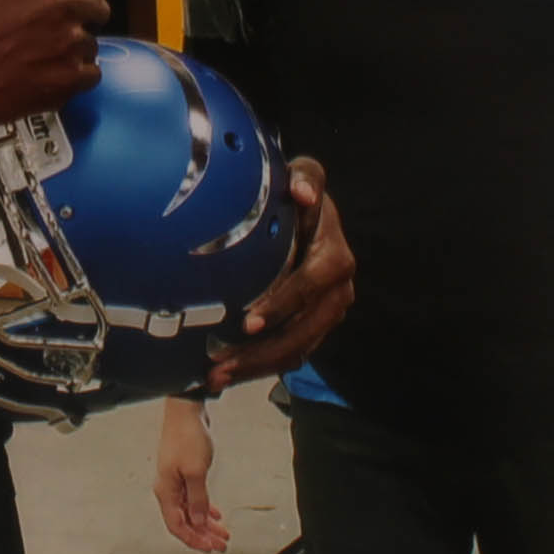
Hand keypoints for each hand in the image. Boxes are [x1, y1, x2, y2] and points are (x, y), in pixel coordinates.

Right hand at [0, 0, 110, 129]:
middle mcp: (63, 6)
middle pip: (100, 11)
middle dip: (82, 22)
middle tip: (55, 35)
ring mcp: (68, 44)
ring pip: (91, 47)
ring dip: (73, 54)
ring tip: (39, 61)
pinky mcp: (66, 81)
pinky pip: (89, 77)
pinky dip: (72, 81)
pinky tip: (44, 79)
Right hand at [153, 396, 230, 552]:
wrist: (186, 412)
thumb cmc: (186, 436)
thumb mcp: (195, 472)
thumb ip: (198, 499)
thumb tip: (199, 521)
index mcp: (166, 490)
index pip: (177, 525)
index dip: (193, 540)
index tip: (209, 548)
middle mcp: (168, 488)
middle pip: (185, 521)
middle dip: (203, 536)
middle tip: (219, 545)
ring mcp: (176, 481)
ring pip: (191, 511)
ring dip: (206, 524)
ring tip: (222, 534)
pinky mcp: (184, 473)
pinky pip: (194, 499)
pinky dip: (205, 508)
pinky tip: (214, 514)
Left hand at [205, 158, 354, 393]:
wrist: (311, 213)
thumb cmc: (301, 193)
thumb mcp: (306, 176)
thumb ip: (306, 178)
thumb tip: (302, 192)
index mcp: (335, 258)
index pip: (310, 286)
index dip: (282, 305)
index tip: (249, 323)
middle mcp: (337, 292)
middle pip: (303, 332)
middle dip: (263, 352)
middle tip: (221, 364)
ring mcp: (326, 314)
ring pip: (296, 350)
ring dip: (256, 367)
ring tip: (216, 377)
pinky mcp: (312, 328)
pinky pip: (290, 353)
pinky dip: (259, 366)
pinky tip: (226, 373)